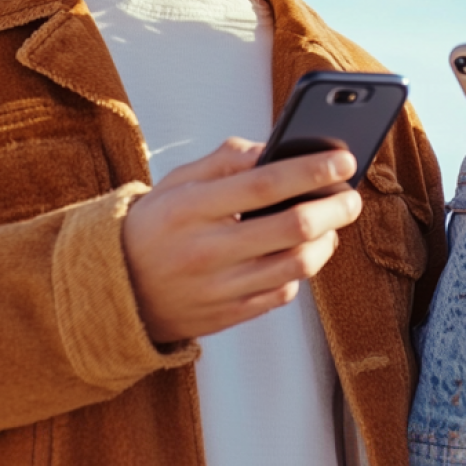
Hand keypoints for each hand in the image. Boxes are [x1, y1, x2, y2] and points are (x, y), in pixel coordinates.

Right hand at [122, 138, 360, 343]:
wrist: (114, 291)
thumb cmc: (156, 225)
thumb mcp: (177, 182)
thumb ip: (227, 160)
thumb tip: (277, 148)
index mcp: (191, 208)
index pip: (265, 184)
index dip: (312, 170)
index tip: (343, 160)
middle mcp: (206, 251)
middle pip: (293, 227)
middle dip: (335, 207)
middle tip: (351, 194)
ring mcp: (218, 289)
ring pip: (297, 265)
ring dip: (328, 240)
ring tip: (331, 223)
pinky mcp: (228, 317)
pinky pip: (283, 293)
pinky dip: (301, 270)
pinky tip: (300, 251)